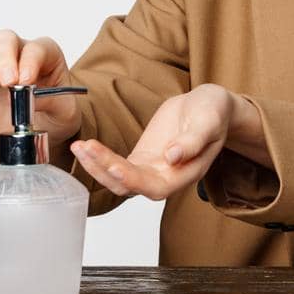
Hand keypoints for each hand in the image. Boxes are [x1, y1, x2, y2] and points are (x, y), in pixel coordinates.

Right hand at [0, 28, 80, 145]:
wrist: (42, 129)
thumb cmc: (56, 112)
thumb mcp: (65, 111)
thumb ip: (52, 101)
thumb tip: (31, 98)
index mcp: (47, 55)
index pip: (36, 48)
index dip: (30, 61)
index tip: (26, 81)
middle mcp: (20, 52)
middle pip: (6, 38)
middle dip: (5, 57)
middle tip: (8, 82)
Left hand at [71, 83, 240, 200]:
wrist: (208, 106)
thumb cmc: (213, 113)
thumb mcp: (209, 121)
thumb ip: (193, 140)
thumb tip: (173, 157)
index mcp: (185, 174)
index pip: (157, 187)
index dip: (135, 181)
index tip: (116, 167)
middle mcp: (166, 177)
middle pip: (130, 186)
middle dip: (106, 170)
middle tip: (88, 149)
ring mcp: (150, 169)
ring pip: (118, 178)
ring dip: (97, 166)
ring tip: (80, 147)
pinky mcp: (140, 158)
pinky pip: (115, 164)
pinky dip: (99, 157)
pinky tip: (84, 146)